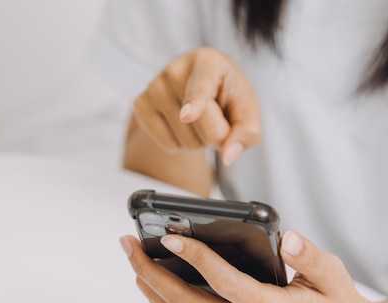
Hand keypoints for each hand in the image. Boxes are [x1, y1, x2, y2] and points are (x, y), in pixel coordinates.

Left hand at [120, 231, 387, 302]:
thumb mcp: (333, 274)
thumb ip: (308, 255)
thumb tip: (288, 237)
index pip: (223, 283)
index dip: (194, 258)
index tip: (170, 237)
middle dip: (151, 272)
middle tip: (131, 245)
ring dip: (151, 290)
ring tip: (135, 261)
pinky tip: (156, 288)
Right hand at [132, 47, 260, 165]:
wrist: (203, 91)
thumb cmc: (228, 97)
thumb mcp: (248, 110)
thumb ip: (247, 132)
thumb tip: (228, 155)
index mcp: (208, 61)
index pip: (200, 85)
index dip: (195, 101)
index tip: (188, 115)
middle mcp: (176, 69)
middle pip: (198, 123)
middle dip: (215, 134)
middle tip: (217, 117)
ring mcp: (154, 86)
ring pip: (183, 139)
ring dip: (198, 142)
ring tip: (199, 121)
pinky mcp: (140, 104)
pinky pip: (166, 144)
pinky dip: (179, 145)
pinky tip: (182, 127)